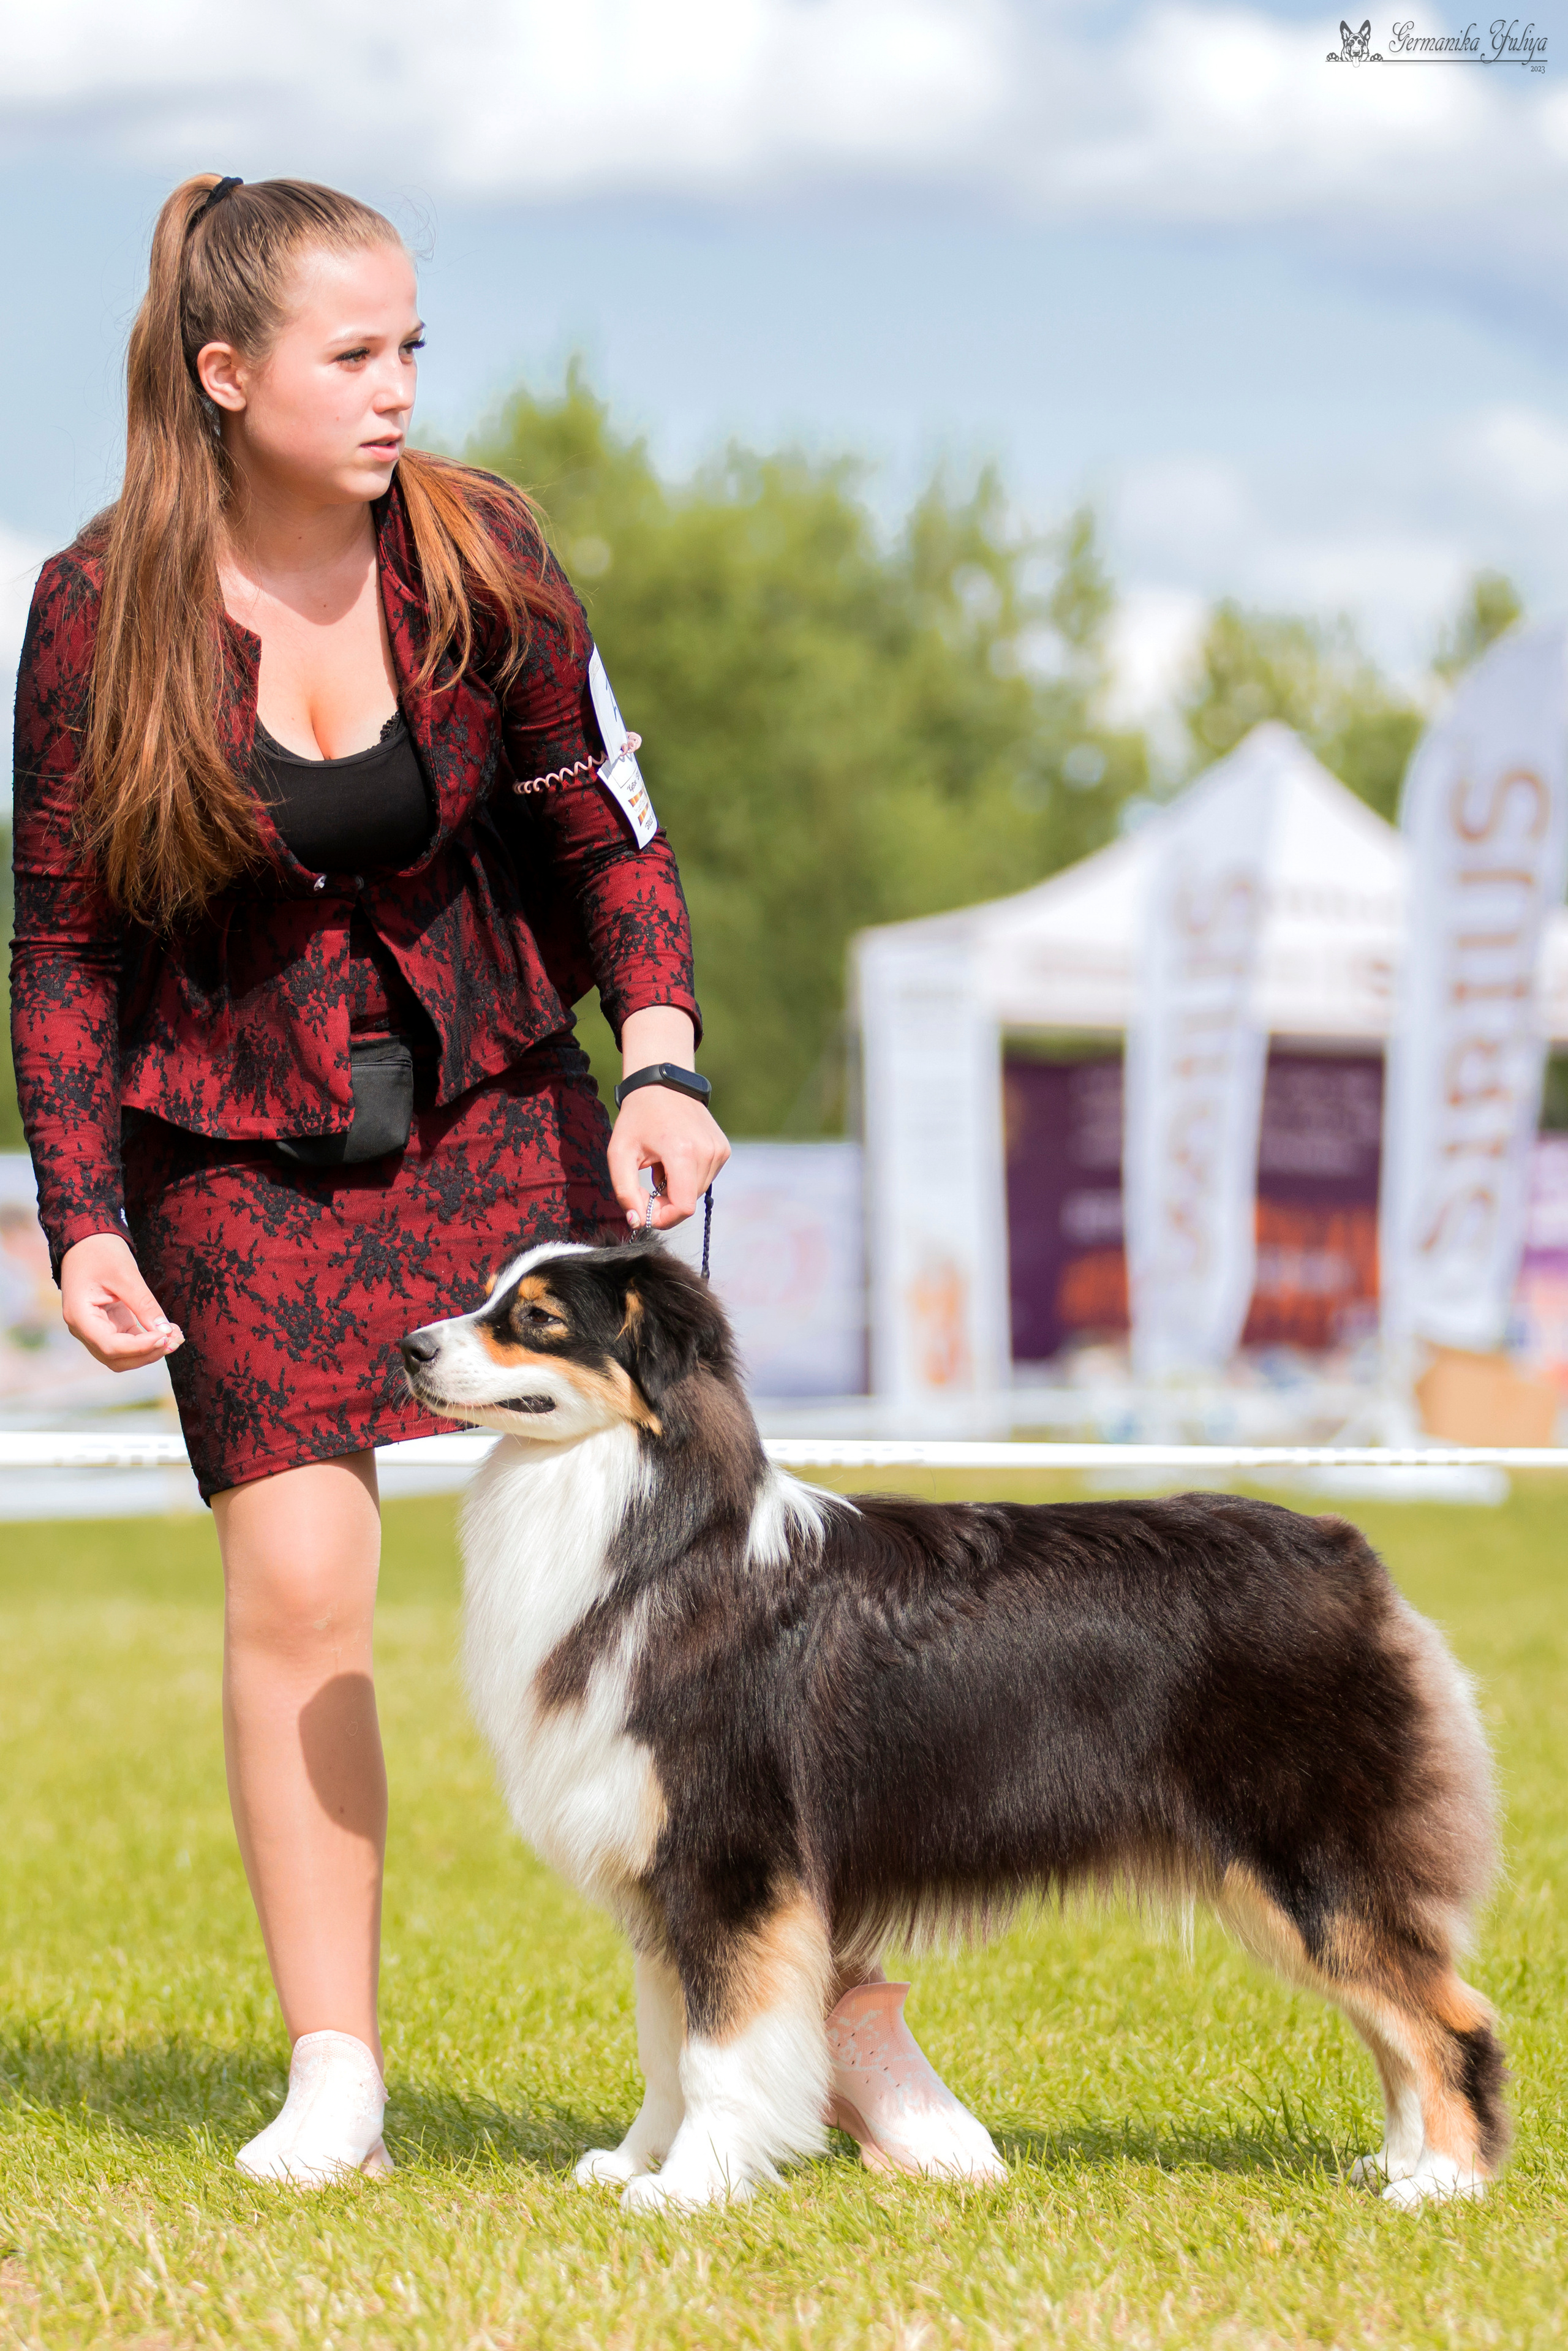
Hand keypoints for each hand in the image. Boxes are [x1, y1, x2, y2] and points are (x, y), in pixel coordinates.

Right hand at [59, 1232, 183, 1370]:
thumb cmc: (100, 1251)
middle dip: (147, 1354)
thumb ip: (144, 1304)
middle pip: (116, 1358)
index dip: (140, 1348)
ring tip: (175, 1337)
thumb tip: (165, 1331)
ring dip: (149, 1351)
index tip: (165, 1337)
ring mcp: (94, 1328)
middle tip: (176, 1340)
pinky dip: (146, 1342)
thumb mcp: (125, 1275)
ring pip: (121, 1355)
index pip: (110, 1346)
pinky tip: (167, 1332)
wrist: (85, 1240)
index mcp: (79, 1316)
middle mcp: (83, 1328)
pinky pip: (127, 1342)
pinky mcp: (107, 1324)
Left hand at [607, 1089, 729, 1231]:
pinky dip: (688, 1175)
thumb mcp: (619, 1154)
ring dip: (677, 1187)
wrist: (662, 1085)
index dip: (664, 1218)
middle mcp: (707, 1152)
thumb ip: (625, 1191)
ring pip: (697, 1191)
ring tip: (662, 1164)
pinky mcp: (723, 1149)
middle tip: (649, 1182)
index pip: (683, 1207)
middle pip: (689, 1201)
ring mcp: (719, 1150)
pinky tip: (676, 1156)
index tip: (648, 1212)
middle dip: (667, 1201)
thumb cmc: (637, 1118)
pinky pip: (705, 1177)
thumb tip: (637, 1222)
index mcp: (682, 1152)